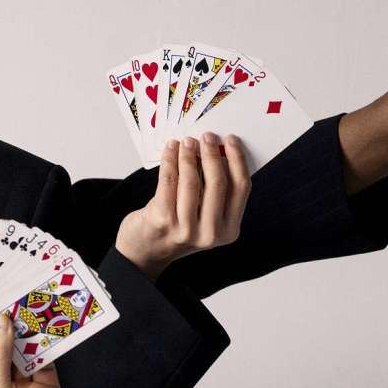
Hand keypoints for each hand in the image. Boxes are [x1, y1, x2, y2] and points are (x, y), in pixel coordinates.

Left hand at [114, 132, 251, 279]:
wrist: (146, 251)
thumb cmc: (178, 227)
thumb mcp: (205, 216)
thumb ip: (215, 191)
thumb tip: (217, 150)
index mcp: (229, 230)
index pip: (241, 188)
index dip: (237, 160)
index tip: (231, 140)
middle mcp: (211, 232)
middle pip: (218, 182)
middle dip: (212, 154)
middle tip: (207, 136)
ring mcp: (187, 229)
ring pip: (192, 181)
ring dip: (189, 155)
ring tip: (187, 141)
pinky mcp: (163, 220)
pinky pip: (169, 181)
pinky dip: (170, 161)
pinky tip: (170, 149)